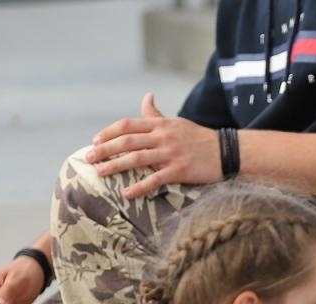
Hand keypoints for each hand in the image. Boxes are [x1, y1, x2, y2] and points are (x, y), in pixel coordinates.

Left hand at [88, 93, 219, 199]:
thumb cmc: (200, 138)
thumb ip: (157, 114)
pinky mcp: (180, 170)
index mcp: (160, 125)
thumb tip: (146, 97)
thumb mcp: (177, 122)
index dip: (108, 133)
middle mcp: (163, 137)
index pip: (127, 125)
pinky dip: (140, 186)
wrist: (227, 151)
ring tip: (101, 173)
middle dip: (105, 149)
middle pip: (127, 141)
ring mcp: (171, 153)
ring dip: (116, 166)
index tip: (95, 141)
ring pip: (137, 158)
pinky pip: (155, 179)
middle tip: (89, 158)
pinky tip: (127, 193)